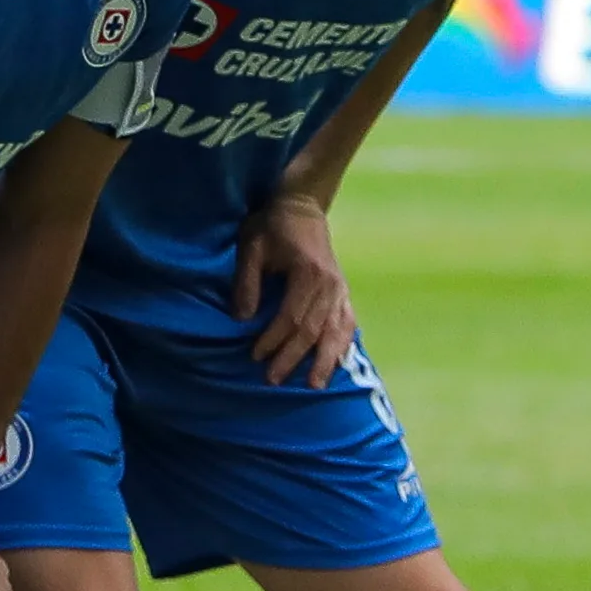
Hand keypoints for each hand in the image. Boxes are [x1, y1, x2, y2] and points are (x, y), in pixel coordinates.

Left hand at [233, 189, 355, 386]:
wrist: (302, 205)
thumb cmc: (272, 224)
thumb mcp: (252, 246)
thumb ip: (247, 282)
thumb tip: (242, 318)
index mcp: (309, 274)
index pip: (291, 317)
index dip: (273, 339)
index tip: (255, 356)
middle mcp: (331, 285)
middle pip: (313, 330)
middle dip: (293, 358)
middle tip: (273, 380)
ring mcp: (340, 288)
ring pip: (335, 331)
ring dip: (324, 359)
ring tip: (315, 385)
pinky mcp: (342, 290)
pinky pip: (347, 321)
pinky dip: (343, 343)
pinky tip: (339, 362)